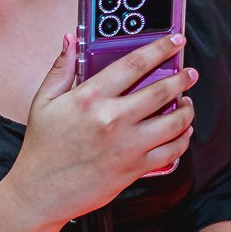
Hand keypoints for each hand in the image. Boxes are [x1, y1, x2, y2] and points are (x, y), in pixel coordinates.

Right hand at [9, 34, 198, 223]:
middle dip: (182, 78)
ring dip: (187, 110)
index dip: (160, 48)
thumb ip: (61, 69)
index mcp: (90, 98)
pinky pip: (171, 151)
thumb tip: (71, 40)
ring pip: (174, 122)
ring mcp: (127, 145)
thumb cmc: (42, 147)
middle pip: (162, 91)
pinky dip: (183, 140)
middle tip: (190, 73)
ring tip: (187, 103)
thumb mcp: (43, 102)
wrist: (40, 192)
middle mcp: (112, 119)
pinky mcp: (134, 168)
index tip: (175, 41)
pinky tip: (182, 132)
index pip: (134, 64)